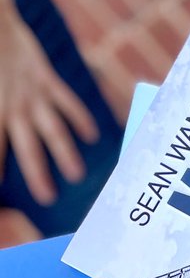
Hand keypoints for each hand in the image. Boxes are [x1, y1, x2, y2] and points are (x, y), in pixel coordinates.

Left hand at [0, 5, 97, 203]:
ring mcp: (33, 92)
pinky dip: (81, 118)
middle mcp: (14, 105)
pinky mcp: (46, 78)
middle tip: (47, 199)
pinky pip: (67, 101)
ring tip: (76, 175)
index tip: (3, 192)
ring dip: (66, 153)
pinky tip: (93, 137)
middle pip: (28, 146)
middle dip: (38, 173)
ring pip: (53, 128)